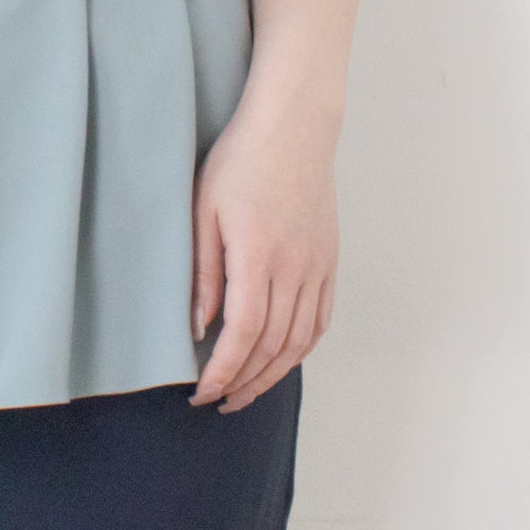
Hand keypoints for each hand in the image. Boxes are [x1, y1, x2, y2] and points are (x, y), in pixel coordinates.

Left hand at [187, 89, 338, 411]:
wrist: (293, 127)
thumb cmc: (240, 160)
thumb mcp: (203, 209)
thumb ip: (203, 271)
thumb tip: (199, 325)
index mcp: (258, 254)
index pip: (243, 332)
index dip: (223, 370)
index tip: (202, 392)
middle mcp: (295, 267)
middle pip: (273, 345)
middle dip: (243, 382)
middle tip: (217, 401)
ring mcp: (317, 265)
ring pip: (300, 340)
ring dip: (273, 374)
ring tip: (245, 392)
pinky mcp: (330, 260)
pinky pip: (320, 319)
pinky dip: (301, 348)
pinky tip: (281, 360)